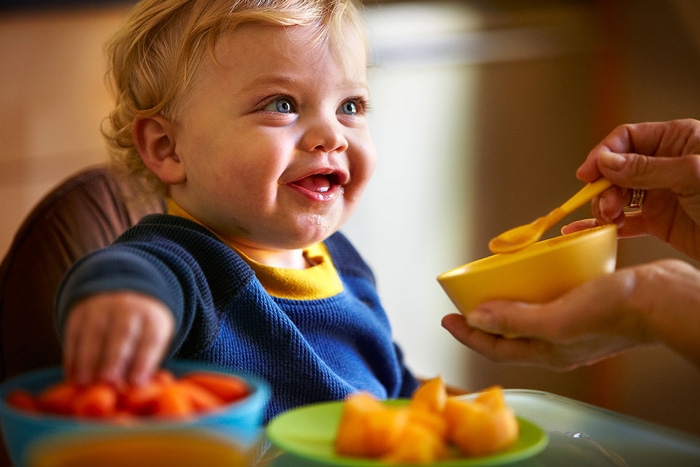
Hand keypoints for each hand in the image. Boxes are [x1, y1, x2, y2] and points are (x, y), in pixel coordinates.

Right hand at [63, 291, 174, 385]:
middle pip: (123, 333)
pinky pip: (74, 335)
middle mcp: (129, 310)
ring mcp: (103, 309)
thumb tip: (134, 391)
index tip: (136, 383)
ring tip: (84, 383)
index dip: (144, 361)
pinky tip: (72, 376)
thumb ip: (145, 364)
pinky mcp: (80, 313)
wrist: (124, 297)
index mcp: (152, 319)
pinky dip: (72, 357)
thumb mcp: (152, 341)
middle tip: (107, 382)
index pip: (150, 339)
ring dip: (88, 360)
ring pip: (94, 334)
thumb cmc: (141, 333)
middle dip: (114, 359)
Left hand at [441, 259, 699, 369]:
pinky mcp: (585, 306)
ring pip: (527, 319)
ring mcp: (572, 326)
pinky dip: (531, 292)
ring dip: (505, 306)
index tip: (446, 318)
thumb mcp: (558, 318)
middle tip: (461, 306)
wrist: (662, 299)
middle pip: (508, 335)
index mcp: (548, 351)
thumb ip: (515, 321)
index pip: (495, 348)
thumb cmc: (615, 312)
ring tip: (489, 289)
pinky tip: (530, 275)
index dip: (467, 335)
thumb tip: (475, 319)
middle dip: (481, 323)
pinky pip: (547, 302)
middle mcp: (557, 342)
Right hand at [566, 119, 699, 260]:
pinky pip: (626, 222)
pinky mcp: (660, 222)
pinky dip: (608, 226)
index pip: (628, 138)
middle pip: (618, 168)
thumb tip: (606, 162)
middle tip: (604, 204)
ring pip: (618, 195)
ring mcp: (662, 194)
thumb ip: (645, 168)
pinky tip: (592, 230)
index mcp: (677, 141)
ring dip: (605, 206)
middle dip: (605, 186)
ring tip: (608, 219)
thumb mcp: (691, 175)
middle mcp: (666, 165)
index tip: (588, 174)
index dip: (604, 153)